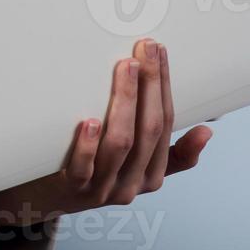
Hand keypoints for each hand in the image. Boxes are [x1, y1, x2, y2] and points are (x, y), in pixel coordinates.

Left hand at [0, 38, 213, 227]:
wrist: (42, 201)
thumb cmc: (90, 172)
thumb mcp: (132, 166)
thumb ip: (168, 151)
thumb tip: (208, 130)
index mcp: (151, 175)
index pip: (164, 125)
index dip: (164, 88)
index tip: (159, 52)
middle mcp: (131, 184)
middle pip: (148, 131)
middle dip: (150, 85)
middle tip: (144, 48)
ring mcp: (101, 188)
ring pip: (120, 144)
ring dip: (125, 102)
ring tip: (125, 67)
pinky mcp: (70, 189)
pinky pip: (83, 168)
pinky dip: (88, 145)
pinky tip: (89, 121)